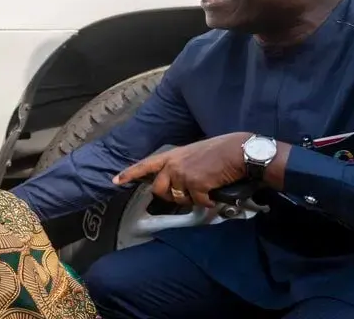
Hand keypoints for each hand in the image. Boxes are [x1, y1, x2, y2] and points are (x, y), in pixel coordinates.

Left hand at [112, 132, 251, 207]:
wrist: (238, 151)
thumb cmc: (222, 150)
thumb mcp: (195, 152)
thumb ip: (182, 165)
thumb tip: (181, 181)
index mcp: (172, 155)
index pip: (145, 165)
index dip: (129, 174)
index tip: (115, 180)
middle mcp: (173, 164)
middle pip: (159, 190)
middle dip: (171, 197)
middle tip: (187, 194)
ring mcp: (183, 174)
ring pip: (179, 198)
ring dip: (192, 199)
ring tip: (206, 188)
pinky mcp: (195, 184)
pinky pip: (197, 202)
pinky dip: (207, 201)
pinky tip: (215, 192)